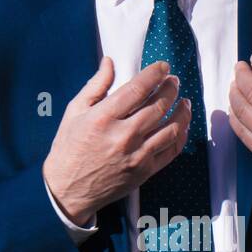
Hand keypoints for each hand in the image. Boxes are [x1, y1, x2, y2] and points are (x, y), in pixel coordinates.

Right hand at [42, 58, 190, 226]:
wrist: (67, 190)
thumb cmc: (68, 148)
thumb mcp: (74, 112)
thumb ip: (96, 85)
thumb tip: (109, 62)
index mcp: (103, 118)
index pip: (137, 89)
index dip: (154, 74)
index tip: (163, 67)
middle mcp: (122, 136)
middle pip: (158, 106)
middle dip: (171, 89)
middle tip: (174, 81)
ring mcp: (136, 156)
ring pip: (171, 128)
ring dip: (182, 112)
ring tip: (184, 101)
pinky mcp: (144, 171)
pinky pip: (171, 151)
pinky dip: (181, 135)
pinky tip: (182, 125)